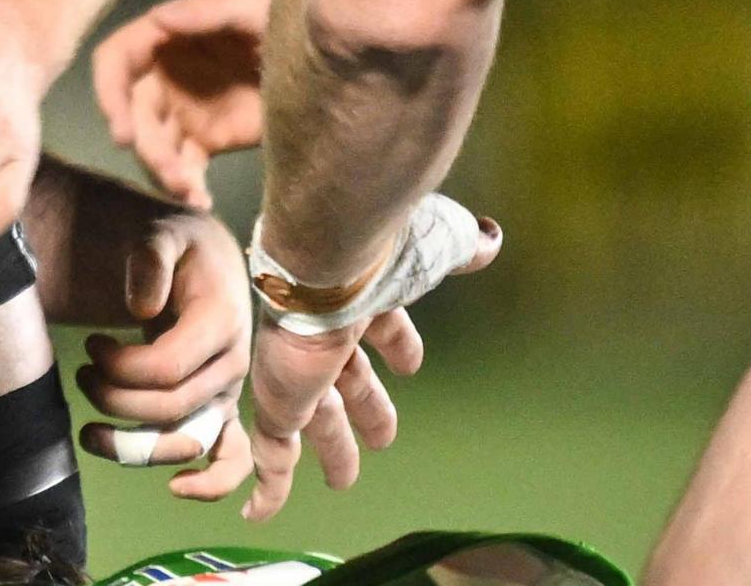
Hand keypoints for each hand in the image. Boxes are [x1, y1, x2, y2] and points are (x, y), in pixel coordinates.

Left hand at [78, 208, 252, 498]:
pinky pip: (231, 460)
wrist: (206, 258)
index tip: (92, 344)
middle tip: (83, 372)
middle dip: (113, 397)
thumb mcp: (166, 231)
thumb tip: (142, 309)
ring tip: (89, 430)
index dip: (119, 367)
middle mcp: (231, 364)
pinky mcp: (220, 409)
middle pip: (169, 408)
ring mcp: (228, 391)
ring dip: (133, 447)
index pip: (166, 369)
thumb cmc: (181, 246)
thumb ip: (151, 260)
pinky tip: (177, 489)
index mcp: (221, 320)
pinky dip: (212, 484)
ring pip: (189, 441)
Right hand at [89, 0, 270, 206]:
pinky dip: (187, 187)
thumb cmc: (287, 16)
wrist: (327, 57)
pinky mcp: (207, 139)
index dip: (109, 94)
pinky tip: (202, 201)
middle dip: (147, 147)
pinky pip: (184, 167)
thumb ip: (206, 11)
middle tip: (172, 174)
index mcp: (168, 37)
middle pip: (134, 115)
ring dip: (164, 173)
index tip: (122, 132)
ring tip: (191, 192)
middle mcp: (166, 75)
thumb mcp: (251, 5)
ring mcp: (185, 110)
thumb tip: (157, 19)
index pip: (117, 61)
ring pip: (154, 146)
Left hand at [238, 199, 499, 521]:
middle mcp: (329, 334)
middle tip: (381, 436)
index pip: (383, 328)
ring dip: (333, 450)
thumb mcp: (434, 249)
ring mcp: (301, 371)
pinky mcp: (280, 402)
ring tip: (343, 478)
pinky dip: (270, 485)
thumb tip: (490, 239)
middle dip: (367, 409)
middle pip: (350, 382)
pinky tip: (260, 510)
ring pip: (319, 421)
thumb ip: (462, 248)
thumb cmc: (379, 252)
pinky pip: (273, 452)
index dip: (398, 345)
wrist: (322, 259)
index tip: (409, 363)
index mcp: (363, 300)